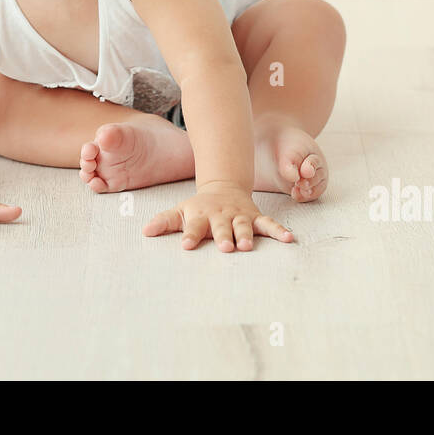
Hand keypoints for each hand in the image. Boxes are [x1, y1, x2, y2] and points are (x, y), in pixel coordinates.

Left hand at [142, 180, 294, 251]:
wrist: (223, 187)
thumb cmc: (199, 207)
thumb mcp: (180, 211)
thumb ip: (164, 222)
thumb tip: (145, 231)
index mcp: (201, 216)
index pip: (193, 227)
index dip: (189, 235)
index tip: (186, 245)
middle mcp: (221, 216)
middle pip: (221, 227)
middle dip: (223, 236)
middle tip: (225, 247)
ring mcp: (239, 216)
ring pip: (244, 225)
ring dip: (247, 234)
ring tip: (248, 245)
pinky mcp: (255, 217)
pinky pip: (268, 224)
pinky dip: (279, 231)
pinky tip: (289, 239)